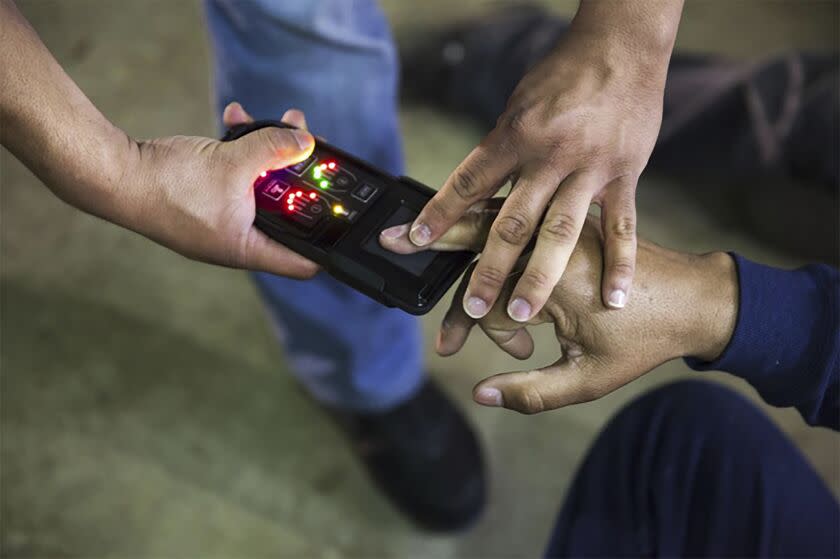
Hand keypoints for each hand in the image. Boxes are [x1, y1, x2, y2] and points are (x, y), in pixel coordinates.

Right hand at [118, 103, 318, 277]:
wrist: (114, 174)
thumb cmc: (167, 186)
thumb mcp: (231, 163)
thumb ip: (273, 149)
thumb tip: (306, 140)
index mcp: (247, 248)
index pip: (303, 262)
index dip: (328, 248)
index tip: (345, 226)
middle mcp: (236, 239)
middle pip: (286, 214)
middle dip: (302, 179)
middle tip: (314, 149)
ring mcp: (220, 219)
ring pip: (261, 189)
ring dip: (272, 155)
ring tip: (284, 123)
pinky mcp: (205, 198)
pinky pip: (235, 176)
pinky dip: (241, 149)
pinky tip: (238, 119)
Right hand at [383, 207, 737, 413]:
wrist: (697, 299)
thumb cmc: (645, 340)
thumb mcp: (590, 379)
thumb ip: (532, 392)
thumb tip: (482, 395)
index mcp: (554, 279)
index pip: (488, 299)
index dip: (482, 332)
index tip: (490, 354)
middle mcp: (553, 243)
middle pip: (478, 239)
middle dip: (431, 241)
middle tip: (389, 240)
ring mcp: (562, 225)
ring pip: (496, 221)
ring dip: (459, 226)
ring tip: (423, 224)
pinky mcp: (570, 221)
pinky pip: (521, 212)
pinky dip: (491, 217)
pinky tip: (473, 216)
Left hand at [386, 20, 672, 323]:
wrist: (621, 48)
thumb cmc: (562, 75)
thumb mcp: (518, 105)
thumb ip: (501, 150)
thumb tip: (472, 188)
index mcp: (516, 135)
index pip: (469, 182)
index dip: (438, 214)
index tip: (411, 242)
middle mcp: (550, 156)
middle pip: (513, 221)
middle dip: (489, 267)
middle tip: (472, 306)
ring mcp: (589, 168)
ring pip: (562, 231)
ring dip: (540, 276)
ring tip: (522, 313)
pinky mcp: (625, 175)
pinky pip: (622, 227)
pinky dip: (619, 264)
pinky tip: (613, 299)